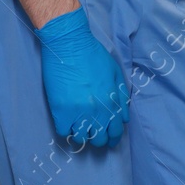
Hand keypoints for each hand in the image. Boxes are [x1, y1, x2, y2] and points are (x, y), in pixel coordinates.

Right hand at [34, 6, 128, 147]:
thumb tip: (123, 118)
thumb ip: (122, 97)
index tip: (107, 138)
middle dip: (97, 137)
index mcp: (112, 103)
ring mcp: (78, 112)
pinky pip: (64, 132)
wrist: (69, 44)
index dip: (112, 138)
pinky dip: (66, 128)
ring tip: (77, 125)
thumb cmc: (93, 55)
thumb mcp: (115, 73)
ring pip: (81, 138)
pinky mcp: (61, 110)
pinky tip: (66, 121)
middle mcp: (98, 111)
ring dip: (80, 133)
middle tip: (92, 132)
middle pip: (99, 139)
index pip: (115, 132)